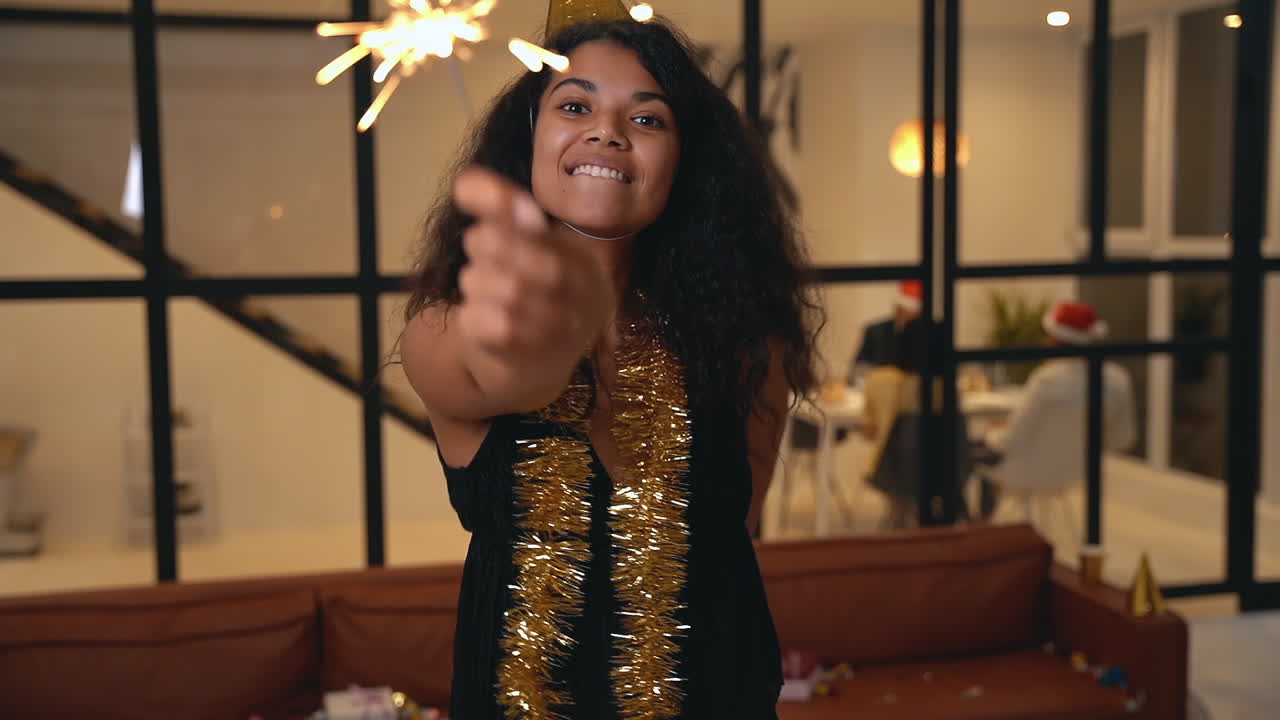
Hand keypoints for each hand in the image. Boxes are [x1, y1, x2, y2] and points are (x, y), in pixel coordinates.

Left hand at [452, 166, 613, 387]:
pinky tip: (478, 313)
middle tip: (475, 244)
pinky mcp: (533, 362)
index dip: (505, 208)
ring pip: (511, 294)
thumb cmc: (525, 292)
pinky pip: (494, 327)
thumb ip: (500, 208)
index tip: (465, 195)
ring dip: (478, 282)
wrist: (529, 368)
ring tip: (477, 283)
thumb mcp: (522, 245)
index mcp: (586, 263)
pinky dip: (474, 314)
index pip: (551, 232)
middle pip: (541, 264)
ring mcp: (564, 335)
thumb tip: (465, 185)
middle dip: (491, 245)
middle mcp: (586, 300)